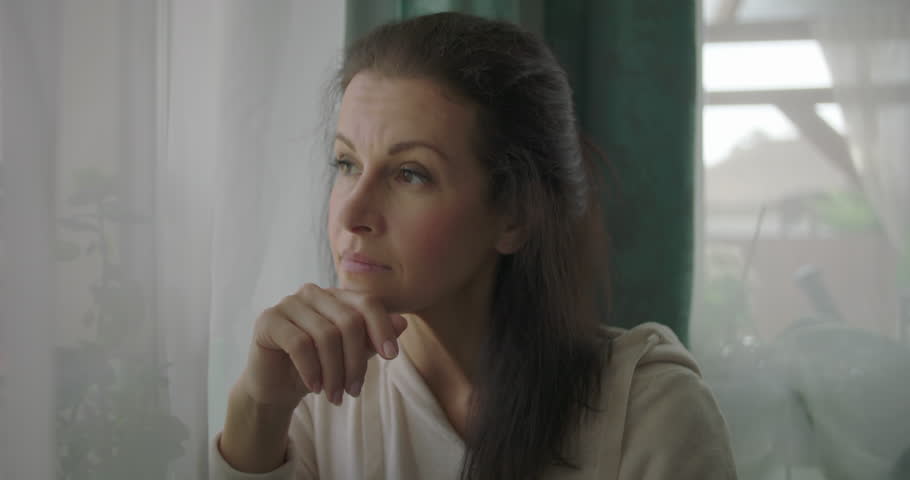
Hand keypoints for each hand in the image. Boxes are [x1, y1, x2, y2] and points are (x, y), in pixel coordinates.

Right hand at [238, 283, 407, 409]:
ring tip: (335, 396)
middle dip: (356, 362)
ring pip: (326, 335)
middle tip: (354, 391)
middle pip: (349, 321)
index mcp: (336, 296)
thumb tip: (402, 323)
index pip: (367, 303)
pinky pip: (299, 344)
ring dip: (334, 373)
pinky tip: (315, 388)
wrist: (277, 386)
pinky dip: (312, 370)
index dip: (382, 328)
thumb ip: (372, 339)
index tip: (391, 356)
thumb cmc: (318, 367)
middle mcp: (312, 293)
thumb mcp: (349, 356)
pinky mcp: (268, 319)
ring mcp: (289, 303)